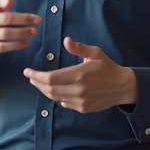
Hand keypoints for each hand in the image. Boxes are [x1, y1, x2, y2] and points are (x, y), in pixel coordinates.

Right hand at [0, 0, 40, 62]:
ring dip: (21, 33)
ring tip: (34, 31)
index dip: (1, 2)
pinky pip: (2, 47)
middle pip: (4, 20)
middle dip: (22, 20)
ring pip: (4, 35)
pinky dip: (15, 46)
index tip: (10, 1)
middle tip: (37, 20)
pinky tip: (26, 43)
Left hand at [23, 37, 137, 112]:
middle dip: (37, 83)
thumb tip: (66, 40)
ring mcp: (80, 101)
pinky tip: (55, 90)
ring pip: (55, 97)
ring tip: (38, 83)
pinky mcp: (83, 108)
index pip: (51, 78)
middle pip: (50, 89)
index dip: (37, 76)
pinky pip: (64, 103)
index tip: (27, 72)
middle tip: (30, 77)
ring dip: (44, 90)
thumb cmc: (107, 67)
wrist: (122, 87)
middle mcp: (79, 89)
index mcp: (80, 74)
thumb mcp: (95, 53)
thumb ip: (79, 48)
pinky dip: (56, 97)